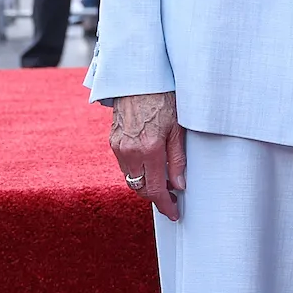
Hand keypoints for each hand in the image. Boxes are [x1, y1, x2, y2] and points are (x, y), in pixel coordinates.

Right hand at [110, 92, 187, 221]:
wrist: (139, 79)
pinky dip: (136, 171)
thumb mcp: (178, 128)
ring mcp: (118, 147)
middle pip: (141, 187)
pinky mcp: (112, 141)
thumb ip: (178, 159)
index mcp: (150, 149)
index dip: (165, 204)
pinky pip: (124, 165)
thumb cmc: (165, 99)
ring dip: (146, 184)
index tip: (174, 213)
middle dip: (155, 197)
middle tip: (172, 198)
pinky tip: (150, 167)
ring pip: (131, 178)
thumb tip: (180, 185)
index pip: (156, 188)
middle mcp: (130, 151)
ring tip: (164, 183)